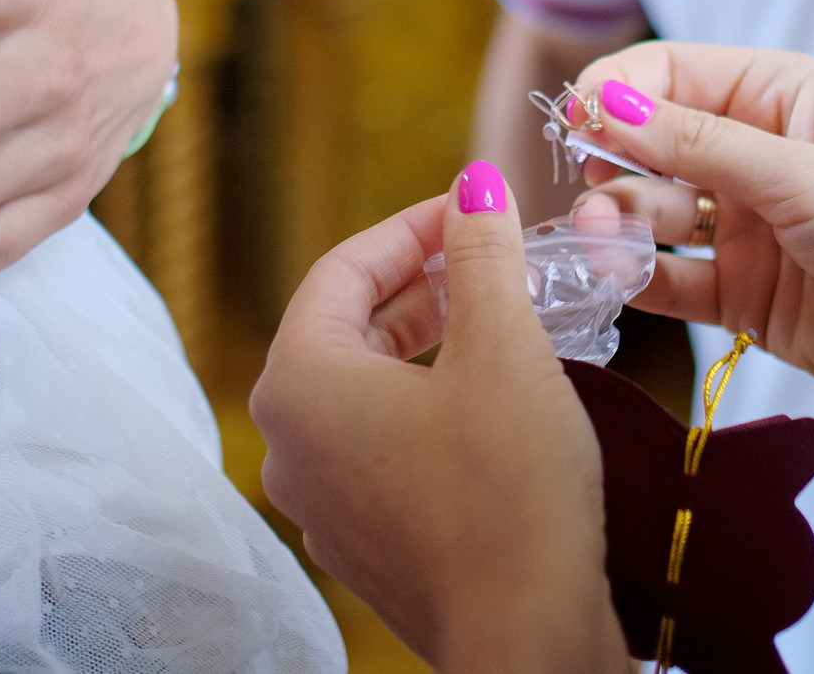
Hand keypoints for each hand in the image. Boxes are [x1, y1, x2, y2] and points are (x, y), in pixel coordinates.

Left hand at [252, 165, 632, 672]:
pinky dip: (429, 402)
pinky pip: (382, 443)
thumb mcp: (503, 345)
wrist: (527, 638)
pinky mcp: (362, 538)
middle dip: (424, 282)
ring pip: (367, 386)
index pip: (344, 267)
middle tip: (495, 255)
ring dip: (431, 341)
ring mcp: (319, 498)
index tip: (477, 207)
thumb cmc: (509, 491)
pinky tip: (493, 396)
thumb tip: (474, 185)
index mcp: (298, 382)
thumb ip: (481, 253)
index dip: (415, 226)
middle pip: (348, 325)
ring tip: (503, 315)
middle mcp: (287, 441)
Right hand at [569, 44, 813, 443]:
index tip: (573, 117)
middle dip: (614, 163)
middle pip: (655, 144)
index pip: (677, 73)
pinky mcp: (748, 296)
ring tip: (604, 242)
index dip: (620, 89)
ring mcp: (753, 227)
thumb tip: (604, 102)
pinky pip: (673, 279)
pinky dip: (637, 277)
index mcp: (787, 97)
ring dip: (621, 223)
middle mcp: (762, 155)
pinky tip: (615, 278)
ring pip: (656, 214)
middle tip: (594, 193)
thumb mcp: (805, 177)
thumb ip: (699, 145)